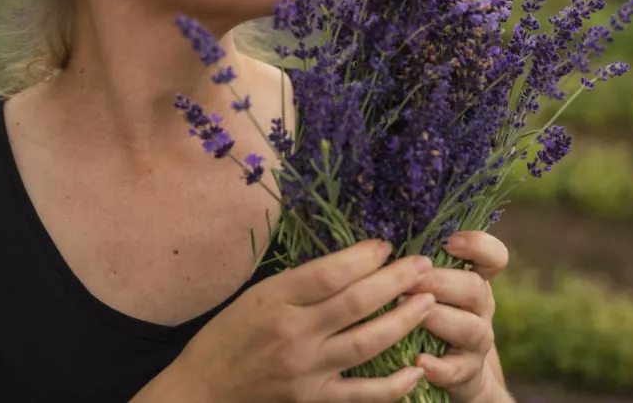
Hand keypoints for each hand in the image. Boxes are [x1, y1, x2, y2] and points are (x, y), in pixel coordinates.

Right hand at [176, 239, 436, 402]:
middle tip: (424, 265)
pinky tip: (417, 367)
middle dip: (397, 281)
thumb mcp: (259, 294)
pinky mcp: (314, 400)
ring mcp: (306, 371)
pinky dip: (394, 384)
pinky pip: (363, 394)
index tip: (387, 245)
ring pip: (367, 344)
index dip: (365, 256)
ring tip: (429, 301)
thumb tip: (356, 262)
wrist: (203, 390)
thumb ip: (303, 283)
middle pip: (356, 303)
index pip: (330, 273)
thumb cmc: (231, 334)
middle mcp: (293, 334)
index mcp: (275, 300)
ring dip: (404, 320)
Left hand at [406, 231, 509, 402]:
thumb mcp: (434, 287)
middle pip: (476, 288)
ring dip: (437, 318)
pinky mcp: (465, 373)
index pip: (494, 257)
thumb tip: (380, 241)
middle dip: (440, 282)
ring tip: (406, 312)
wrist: (453, 369)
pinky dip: (438, 366)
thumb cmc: (433, 314)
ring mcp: (477, 342)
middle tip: (408, 281)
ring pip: (470, 328)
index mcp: (476, 280)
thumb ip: (421, 266)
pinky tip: (419, 361)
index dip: (479, 245)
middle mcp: (482, 308)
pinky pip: (456, 370)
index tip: (449, 241)